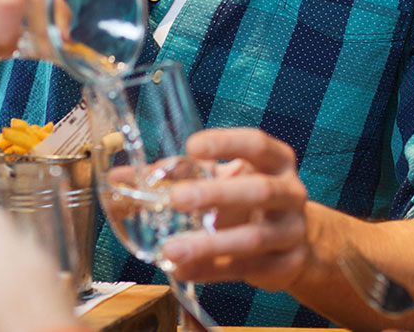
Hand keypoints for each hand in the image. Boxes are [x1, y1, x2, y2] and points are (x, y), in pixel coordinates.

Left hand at [161, 127, 309, 290]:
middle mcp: (290, 192)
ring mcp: (291, 230)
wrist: (292, 242)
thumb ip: (177, 176)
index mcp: (277, 161)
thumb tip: (120, 176)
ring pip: (253, 237)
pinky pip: (245, 269)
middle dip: (217, 193)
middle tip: (177, 198)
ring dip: (210, 244)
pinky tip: (183, 269)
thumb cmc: (248, 201)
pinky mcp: (286, 264)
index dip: (226, 142)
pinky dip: (210, 270)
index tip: (192, 146)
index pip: (257, 144)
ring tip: (171, 248)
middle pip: (259, 189)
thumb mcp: (222, 180)